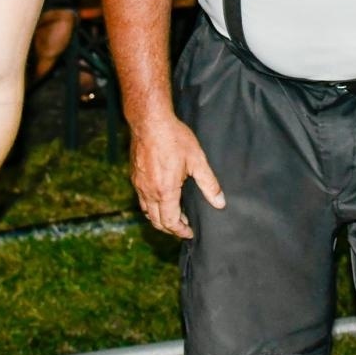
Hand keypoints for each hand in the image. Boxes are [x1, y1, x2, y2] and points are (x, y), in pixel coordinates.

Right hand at [129, 114, 224, 237]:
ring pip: (147, 212)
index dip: (181, 231)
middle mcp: (149, 192)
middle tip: (184, 226)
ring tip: (175, 215)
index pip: (171, 222)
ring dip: (160, 218)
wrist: (150, 121)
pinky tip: (162, 199)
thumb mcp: (197, 160)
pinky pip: (142, 200)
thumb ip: (209, 184)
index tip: (190, 233)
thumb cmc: (174, 138)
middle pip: (157, 221)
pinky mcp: (134, 177)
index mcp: (165, 192)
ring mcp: (139, 185)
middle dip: (171, 228)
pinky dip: (152, 207)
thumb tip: (220, 203)